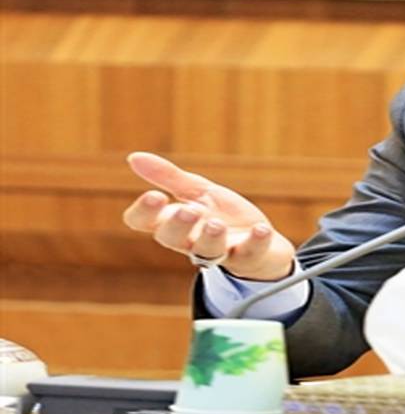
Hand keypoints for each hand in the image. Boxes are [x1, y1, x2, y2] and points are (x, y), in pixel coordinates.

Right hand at [122, 151, 295, 280]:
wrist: (262, 238)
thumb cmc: (222, 214)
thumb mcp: (197, 192)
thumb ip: (169, 177)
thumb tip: (134, 157)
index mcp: (174, 221)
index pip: (144, 222)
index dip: (143, 211)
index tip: (154, 195)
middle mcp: (191, 240)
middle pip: (172, 239)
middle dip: (177, 225)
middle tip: (187, 211)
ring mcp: (219, 251)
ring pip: (207, 252)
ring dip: (211, 238)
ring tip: (217, 224)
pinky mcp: (248, 256)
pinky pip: (249, 254)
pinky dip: (255, 242)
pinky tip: (261, 229)